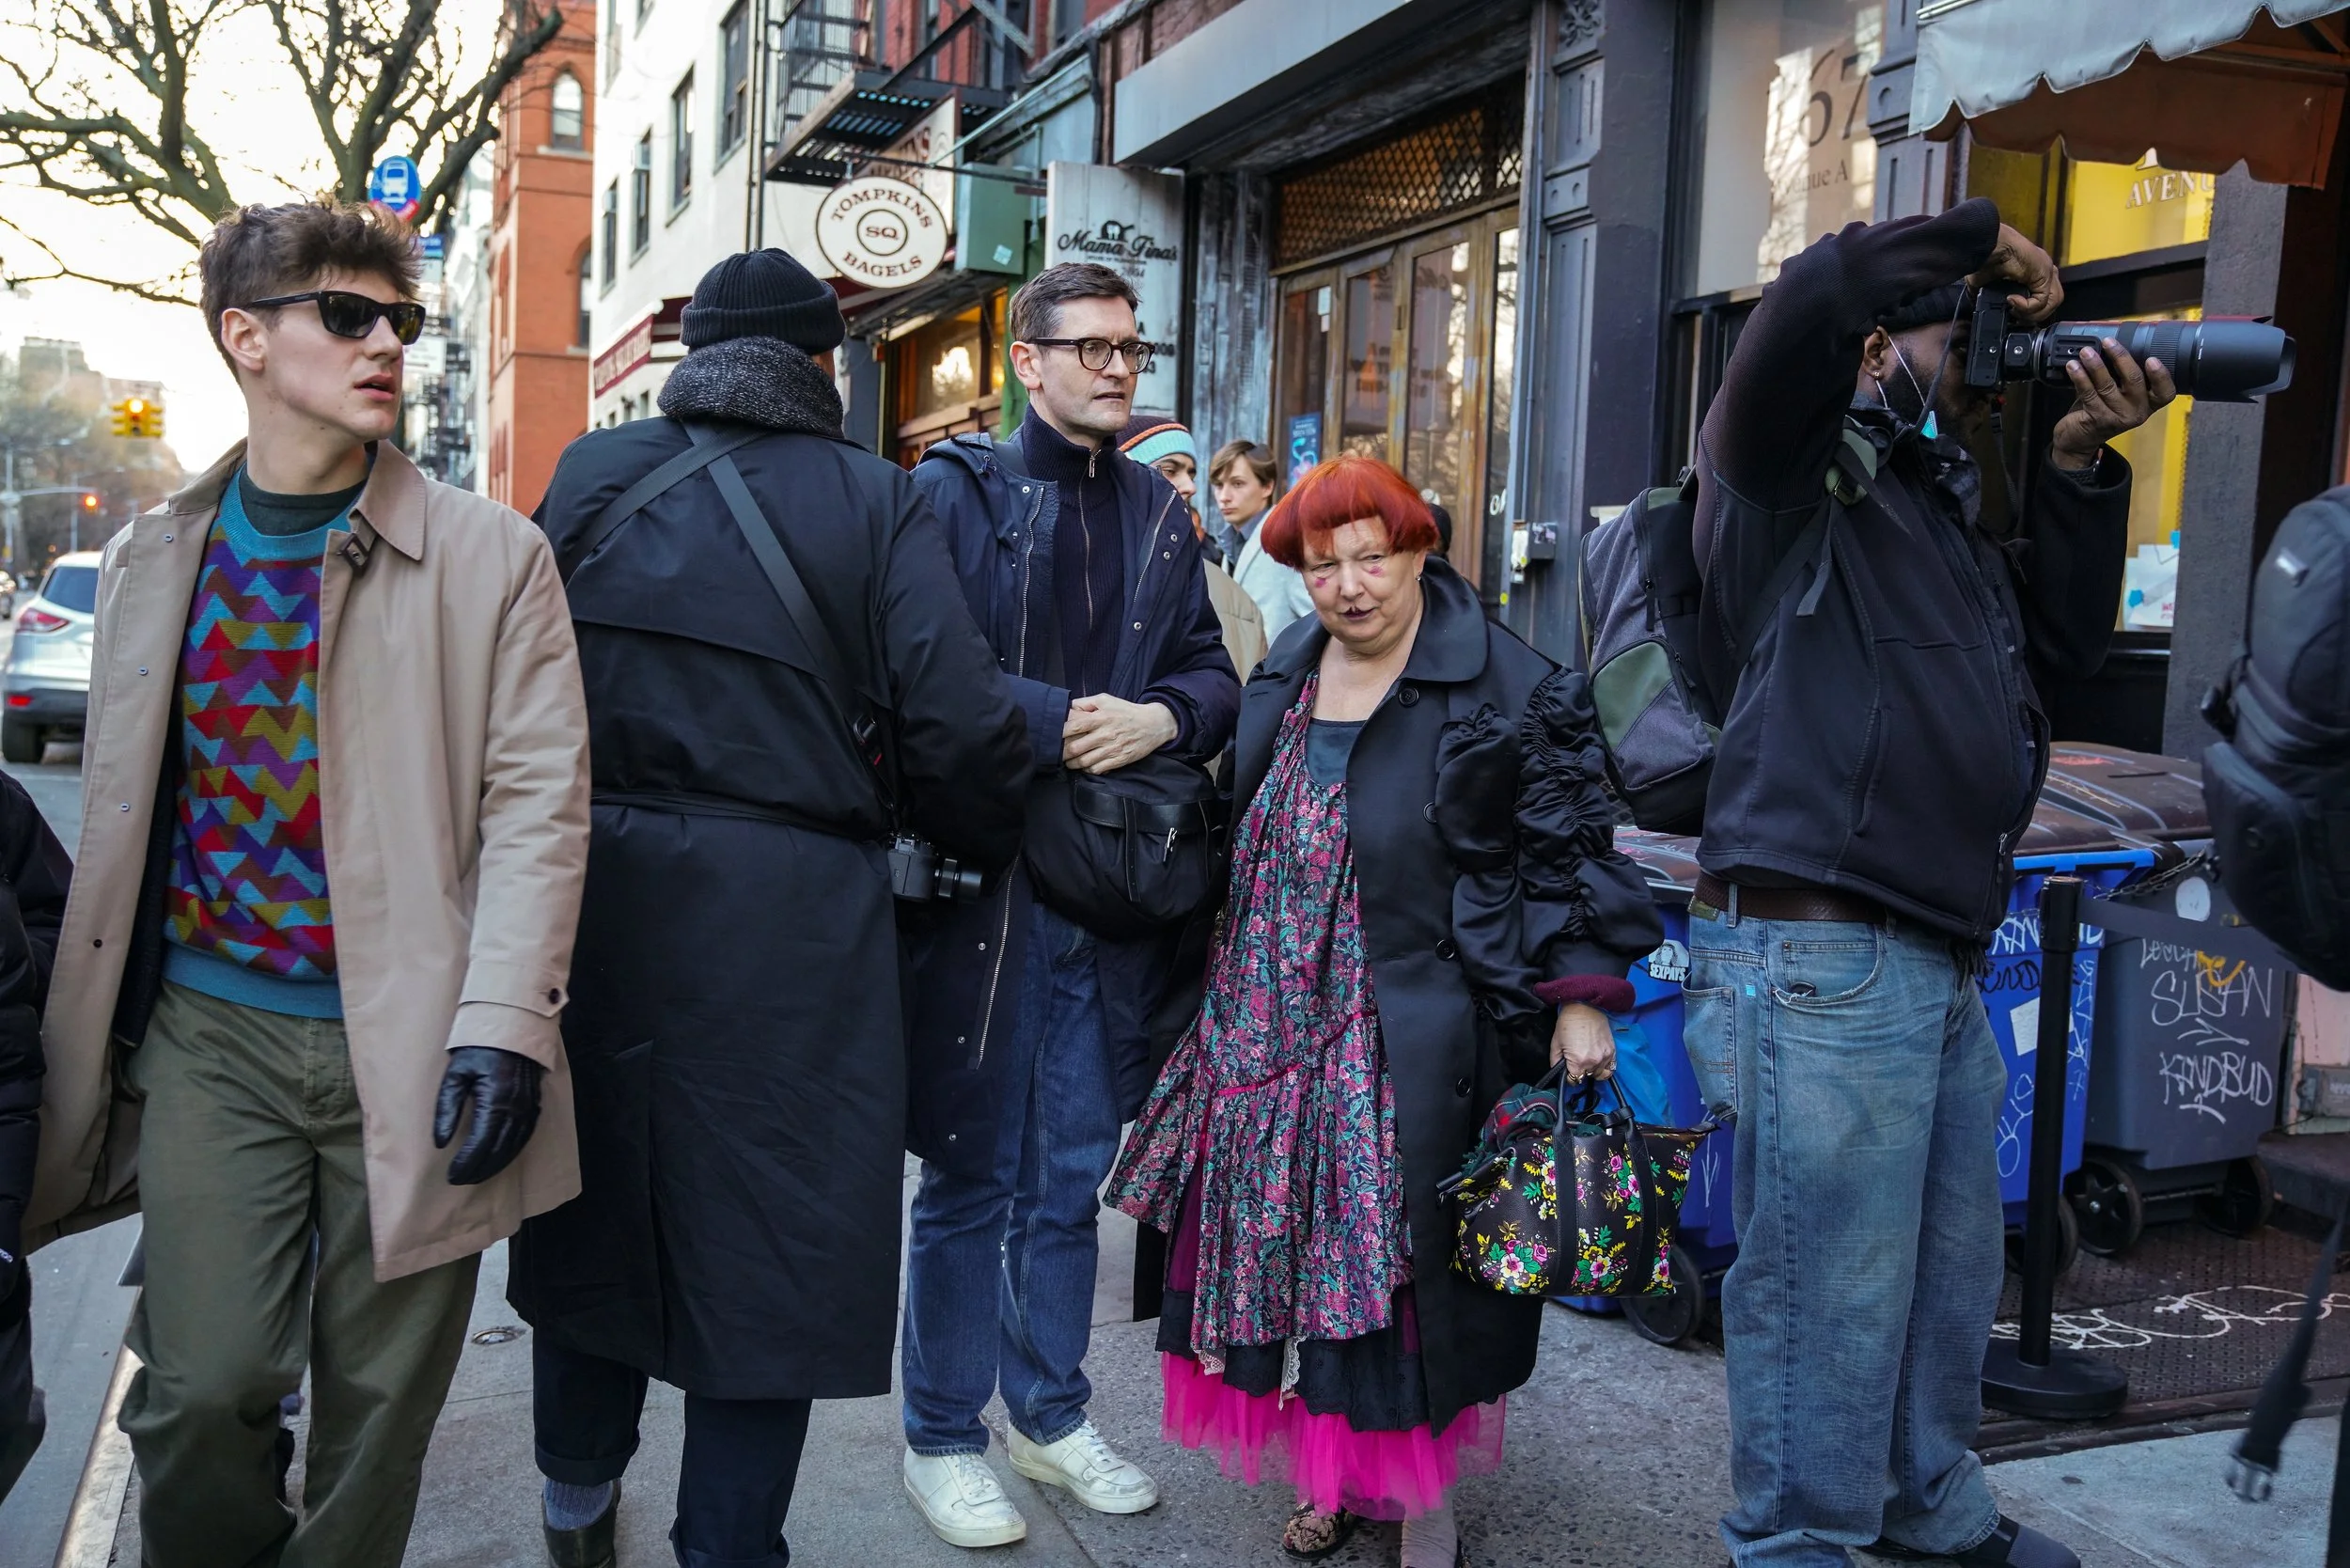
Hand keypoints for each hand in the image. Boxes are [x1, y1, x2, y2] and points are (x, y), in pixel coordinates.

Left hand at [433, 1046, 543, 1185]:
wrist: (513, 1029)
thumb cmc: (479, 1049)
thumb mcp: (455, 1075)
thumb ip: (447, 1109)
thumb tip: (441, 1142)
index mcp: (495, 1102)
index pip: (480, 1144)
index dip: (466, 1164)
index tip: (452, 1176)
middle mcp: (515, 1110)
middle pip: (497, 1151)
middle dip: (478, 1170)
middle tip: (460, 1181)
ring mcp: (528, 1109)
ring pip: (513, 1148)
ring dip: (495, 1166)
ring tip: (476, 1176)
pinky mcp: (534, 1106)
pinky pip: (524, 1138)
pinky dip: (511, 1153)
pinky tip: (499, 1159)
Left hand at [1062, 695, 1177, 773]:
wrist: (1154, 724)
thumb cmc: (1127, 711)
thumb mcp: (1106, 699)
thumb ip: (1086, 702)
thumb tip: (1068, 708)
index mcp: (1100, 718)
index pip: (1073, 727)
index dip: (1059, 733)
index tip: (1054, 736)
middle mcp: (1104, 734)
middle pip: (1075, 748)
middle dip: (1062, 753)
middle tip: (1057, 753)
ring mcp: (1111, 749)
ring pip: (1084, 762)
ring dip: (1072, 763)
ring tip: (1069, 761)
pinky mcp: (1119, 760)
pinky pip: (1097, 769)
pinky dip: (1087, 769)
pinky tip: (1085, 765)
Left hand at [1550, 1003, 1614, 1081]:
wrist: (1584, 1008)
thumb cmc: (1568, 1024)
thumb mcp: (1556, 1044)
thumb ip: (1555, 1062)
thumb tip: (1559, 1072)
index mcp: (1578, 1062)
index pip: (1573, 1080)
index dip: (1568, 1077)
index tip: (1567, 1070)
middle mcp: (1594, 1062)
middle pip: (1586, 1077)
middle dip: (1579, 1072)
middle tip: (1575, 1062)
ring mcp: (1605, 1057)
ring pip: (1598, 1075)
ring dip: (1591, 1071)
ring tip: (1586, 1061)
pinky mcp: (1612, 1051)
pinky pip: (1611, 1069)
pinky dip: (1604, 1069)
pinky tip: (1598, 1064)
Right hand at [1967, 222, 2062, 325]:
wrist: (1989, 246)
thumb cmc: (1985, 258)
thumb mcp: (1988, 283)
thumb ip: (1990, 295)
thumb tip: (1981, 307)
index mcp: (2033, 272)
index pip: (2042, 299)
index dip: (2029, 312)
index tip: (2013, 316)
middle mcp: (2044, 271)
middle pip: (2051, 304)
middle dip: (2033, 316)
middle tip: (2015, 318)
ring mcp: (2047, 272)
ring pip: (2051, 304)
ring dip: (2030, 314)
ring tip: (2013, 310)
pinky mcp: (2046, 274)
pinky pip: (2042, 301)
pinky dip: (2027, 306)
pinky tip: (2012, 300)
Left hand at [2049, 338, 2177, 469]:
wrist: (2080, 438)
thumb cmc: (2101, 410)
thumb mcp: (2119, 394)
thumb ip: (2122, 375)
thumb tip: (2114, 344)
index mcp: (2148, 403)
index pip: (2165, 392)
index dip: (2161, 376)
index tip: (2152, 358)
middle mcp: (2137, 412)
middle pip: (2134, 381)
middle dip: (2120, 357)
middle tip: (2109, 342)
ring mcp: (2117, 418)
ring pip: (2108, 385)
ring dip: (2095, 365)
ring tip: (2086, 352)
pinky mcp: (2097, 420)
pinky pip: (2089, 394)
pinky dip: (2080, 377)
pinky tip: (2073, 367)